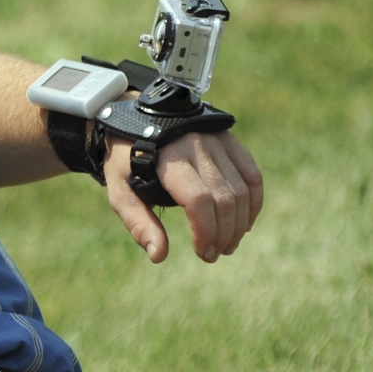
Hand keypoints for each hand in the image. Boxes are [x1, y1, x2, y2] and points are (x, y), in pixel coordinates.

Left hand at [103, 130, 263, 263]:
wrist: (136, 115)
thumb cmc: (126, 158)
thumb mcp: (119, 189)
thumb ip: (137, 222)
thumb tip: (159, 256)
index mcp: (168, 159)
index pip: (199, 200)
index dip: (206, 231)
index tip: (201, 251)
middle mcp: (197, 146)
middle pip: (225, 198)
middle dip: (223, 233)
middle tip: (212, 255)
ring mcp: (217, 140)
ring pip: (242, 188)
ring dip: (240, 223)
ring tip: (227, 245)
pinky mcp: (229, 138)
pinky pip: (251, 174)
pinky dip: (253, 202)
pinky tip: (244, 224)